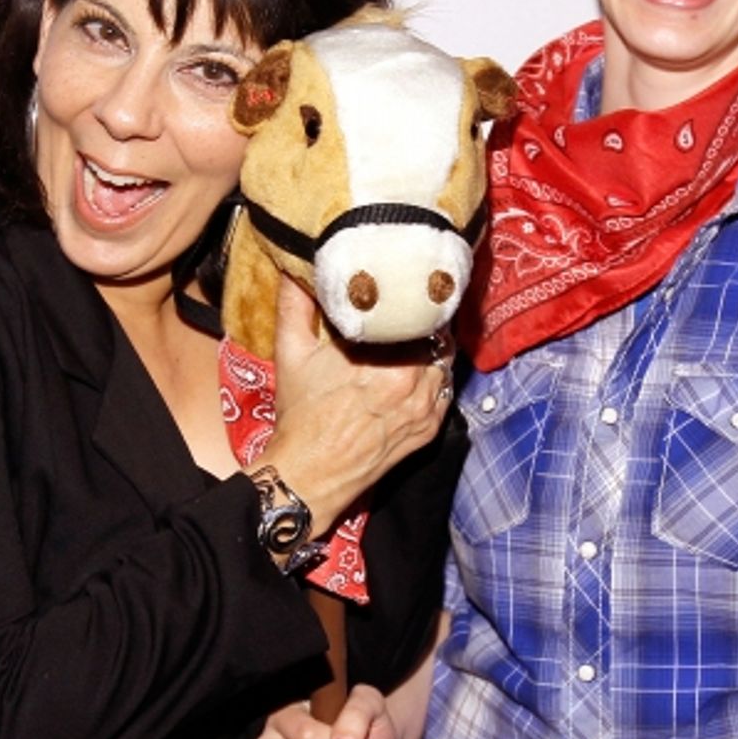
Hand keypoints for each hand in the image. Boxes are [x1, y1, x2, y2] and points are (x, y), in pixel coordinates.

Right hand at [255, 277, 453, 534]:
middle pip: (435, 333)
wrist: (310, 474)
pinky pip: (446, 389)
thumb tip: (293, 264)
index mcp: (381, 358)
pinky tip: (418, 369)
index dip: (413, 294)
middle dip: (423, 319)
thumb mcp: (291, 353)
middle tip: (410, 305)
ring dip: (433, 347)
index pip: (416, 311)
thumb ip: (295, 303)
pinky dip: (436, 377)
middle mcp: (411, 381)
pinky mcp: (431, 429)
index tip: (405, 284)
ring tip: (416, 335)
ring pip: (445, 360)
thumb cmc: (300, 414)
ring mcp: (425, 407)